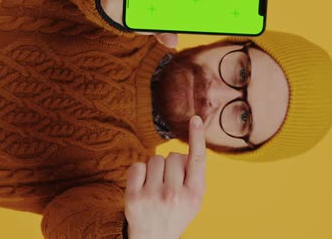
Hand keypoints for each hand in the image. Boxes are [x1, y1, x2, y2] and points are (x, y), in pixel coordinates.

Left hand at [124, 116, 206, 238]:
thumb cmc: (176, 212)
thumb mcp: (194, 199)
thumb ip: (194, 175)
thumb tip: (184, 151)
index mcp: (194, 195)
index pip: (197, 160)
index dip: (197, 137)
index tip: (194, 119)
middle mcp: (175, 196)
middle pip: (172, 156)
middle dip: (170, 164)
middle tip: (168, 181)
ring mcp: (153, 196)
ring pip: (155, 159)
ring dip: (155, 168)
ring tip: (156, 185)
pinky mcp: (134, 197)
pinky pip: (137, 166)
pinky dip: (139, 172)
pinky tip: (142, 185)